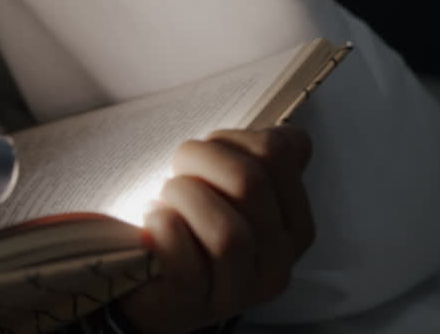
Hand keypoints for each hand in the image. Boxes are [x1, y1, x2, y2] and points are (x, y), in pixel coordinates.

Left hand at [119, 126, 315, 333]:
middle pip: (250, 183)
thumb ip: (261, 160)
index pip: (277, 154)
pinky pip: (184, 258)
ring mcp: (238, 290)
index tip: (206, 156)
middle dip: (199, 161)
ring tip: (163, 200)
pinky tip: (153, 221)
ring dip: (182, 196)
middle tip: (177, 174)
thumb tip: (292, 137)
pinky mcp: (193, 302)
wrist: (146, 280)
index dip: (229, 140)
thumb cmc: (188, 223)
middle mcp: (277, 262)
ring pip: (227, 231)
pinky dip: (163, 228)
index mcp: (293, 225)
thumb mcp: (229, 185)